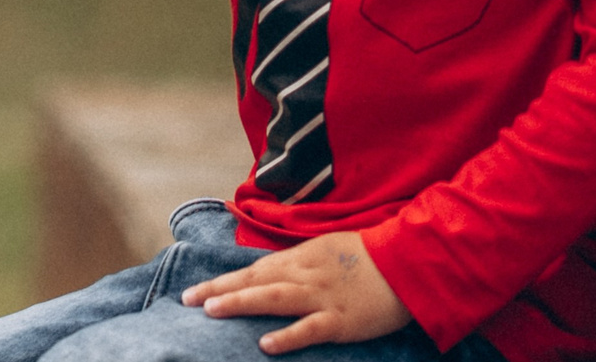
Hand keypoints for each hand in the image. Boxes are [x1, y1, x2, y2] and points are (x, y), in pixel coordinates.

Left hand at [180, 232, 410, 354]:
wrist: (407, 262)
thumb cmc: (368, 256)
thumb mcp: (326, 250)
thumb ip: (296, 263)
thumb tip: (265, 274)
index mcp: (301, 258)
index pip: (254, 269)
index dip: (224, 280)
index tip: (195, 290)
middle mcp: (306, 274)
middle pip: (255, 280)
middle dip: (220, 290)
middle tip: (187, 300)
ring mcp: (322, 297)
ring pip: (274, 298)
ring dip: (241, 303)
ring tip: (211, 311)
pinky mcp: (341, 320)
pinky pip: (310, 328)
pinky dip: (287, 336)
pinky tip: (265, 344)